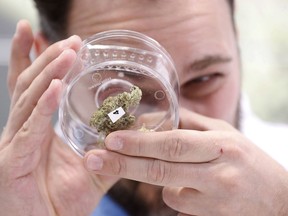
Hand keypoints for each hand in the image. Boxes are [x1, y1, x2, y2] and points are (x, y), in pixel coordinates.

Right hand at [0, 20, 117, 215]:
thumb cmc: (61, 201)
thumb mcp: (94, 170)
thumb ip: (115, 150)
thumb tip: (141, 131)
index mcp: (36, 129)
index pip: (31, 86)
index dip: (33, 58)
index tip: (49, 36)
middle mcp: (21, 131)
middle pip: (30, 85)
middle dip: (49, 59)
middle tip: (73, 41)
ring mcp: (13, 145)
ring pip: (28, 100)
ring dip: (49, 74)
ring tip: (69, 55)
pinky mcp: (11, 163)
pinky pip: (28, 131)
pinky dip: (42, 108)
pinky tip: (55, 90)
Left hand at [84, 108, 287, 214]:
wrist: (278, 199)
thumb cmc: (248, 159)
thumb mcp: (224, 133)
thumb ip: (192, 123)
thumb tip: (159, 115)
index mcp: (222, 145)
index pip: (173, 143)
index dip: (140, 142)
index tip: (112, 139)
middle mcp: (218, 172)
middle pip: (161, 169)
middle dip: (123, 165)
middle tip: (93, 158)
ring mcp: (215, 198)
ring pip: (167, 190)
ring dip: (155, 178)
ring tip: (164, 167)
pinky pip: (177, 203)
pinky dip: (174, 192)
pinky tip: (190, 185)